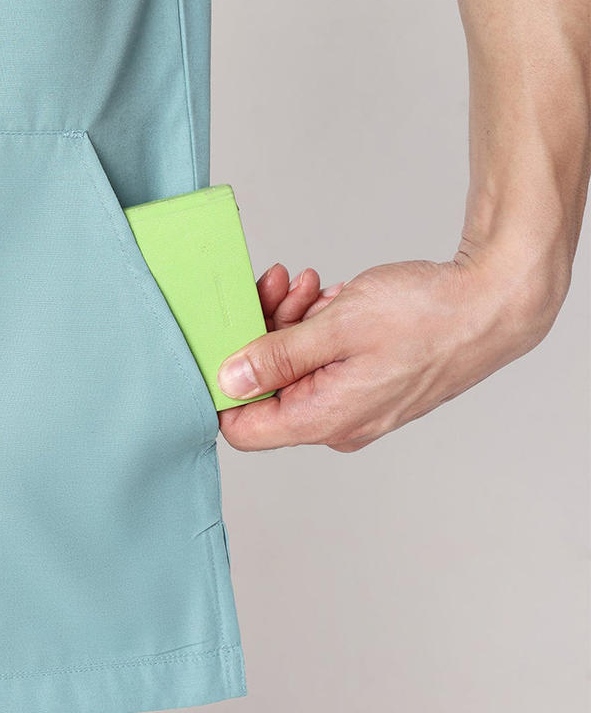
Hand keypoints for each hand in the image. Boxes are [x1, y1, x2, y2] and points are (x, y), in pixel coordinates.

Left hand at [217, 254, 560, 451]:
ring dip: (290, 321)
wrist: (490, 305)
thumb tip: (227, 380)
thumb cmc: (426, 316)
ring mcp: (353, 404)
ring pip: (294, 366)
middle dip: (261, 331)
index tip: (224, 334)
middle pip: (267, 387)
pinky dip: (316, 326)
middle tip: (277, 284)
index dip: (222, 383)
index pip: (242, 428)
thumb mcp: (338, 328)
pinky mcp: (366, 383)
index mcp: (323, 419)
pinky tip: (329, 296)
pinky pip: (322, 359)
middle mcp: (336, 422)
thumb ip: (277, 357)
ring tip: (308, 285)